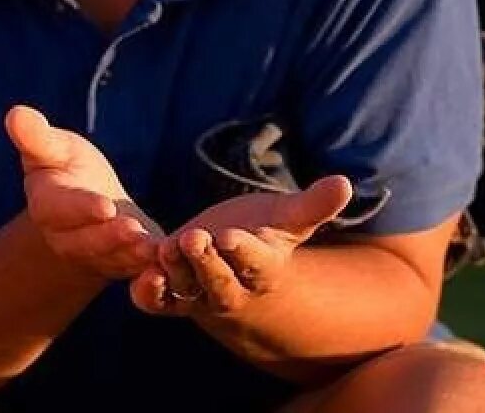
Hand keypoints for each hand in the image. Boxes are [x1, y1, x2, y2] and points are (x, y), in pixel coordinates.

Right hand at [7, 105, 160, 277]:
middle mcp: (67, 239)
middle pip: (87, 242)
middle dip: (110, 237)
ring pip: (112, 259)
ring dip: (131, 254)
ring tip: (151, 246)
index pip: (60, 210)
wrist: (88, 205)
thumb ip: (37, 136)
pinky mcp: (122, 266)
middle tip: (133, 230)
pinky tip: (167, 258)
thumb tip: (14, 114)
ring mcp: (94, 257)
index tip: (105, 206)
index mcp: (47, 206)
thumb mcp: (54, 148)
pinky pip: (134, 271)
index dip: (82, 209)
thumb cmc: (68, 168)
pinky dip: (150, 268)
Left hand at [130, 175, 351, 316]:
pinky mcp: (172, 295)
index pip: (255, 263)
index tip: (230, 235)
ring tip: (166, 248)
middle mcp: (231, 288)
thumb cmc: (267, 237)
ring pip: (186, 290)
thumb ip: (314, 205)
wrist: (238, 271)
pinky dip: (148, 295)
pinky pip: (159, 303)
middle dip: (205, 263)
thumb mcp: (289, 219)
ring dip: (174, 272)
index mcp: (262, 268)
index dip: (242, 251)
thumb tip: (346, 182)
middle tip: (193, 238)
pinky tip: (138, 280)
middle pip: (219, 282)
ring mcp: (199, 295)